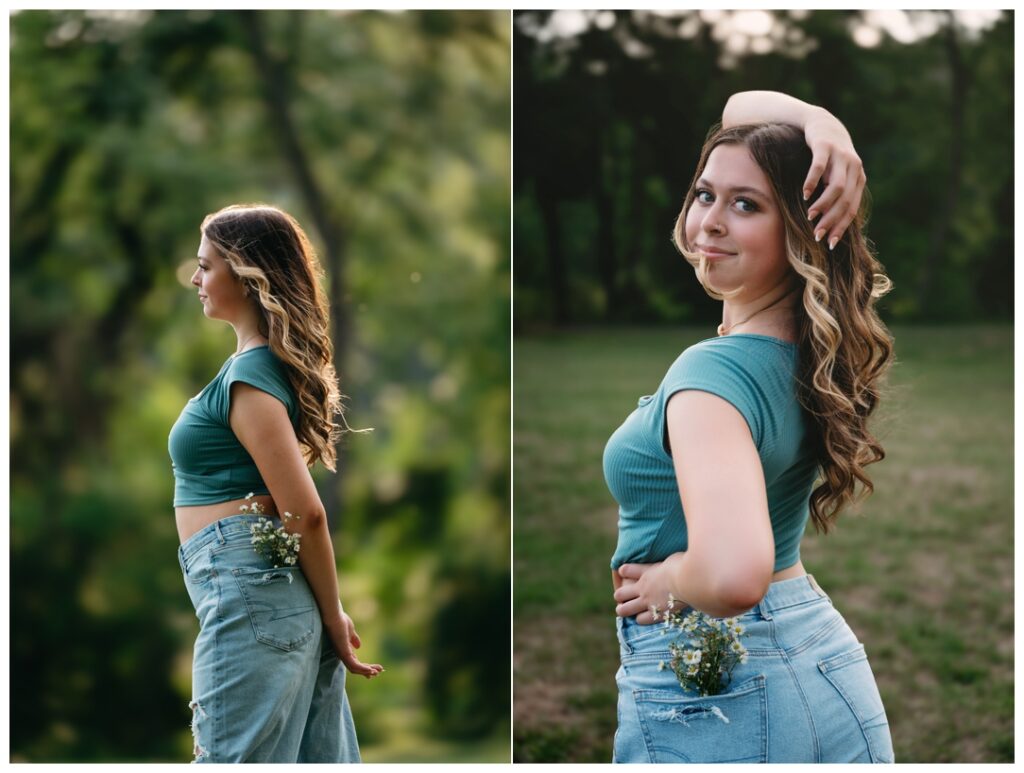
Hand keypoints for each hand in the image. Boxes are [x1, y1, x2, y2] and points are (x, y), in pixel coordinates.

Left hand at [325, 608, 383, 678]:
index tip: (375, 669)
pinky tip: (371, 670)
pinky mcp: (344, 653)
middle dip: (368, 671)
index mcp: (344, 650)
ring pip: (356, 669)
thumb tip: (358, 646)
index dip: (365, 667)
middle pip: (356, 668)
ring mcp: (342, 654)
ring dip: (367, 671)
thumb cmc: (340, 621)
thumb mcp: (350, 631)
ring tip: (377, 671)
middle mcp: (342, 655)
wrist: (334, 615)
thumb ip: (354, 639)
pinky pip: (354, 665)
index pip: (355, 663)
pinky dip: (362, 669)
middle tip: (379, 671)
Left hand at [613, 555, 688, 624]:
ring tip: (628, 610)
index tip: (625, 572)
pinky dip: (641, 618)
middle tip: (625, 597)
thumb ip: (667, 562)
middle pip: (620, 594)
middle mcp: (643, 588)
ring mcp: (647, 602)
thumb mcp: (672, 559)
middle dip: (620, 596)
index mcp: (646, 572)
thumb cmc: (684, 567)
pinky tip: (644, 617)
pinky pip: (641, 619)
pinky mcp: (656, 614)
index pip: (625, 571)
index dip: (624, 571)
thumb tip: (673, 559)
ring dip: (625, 610)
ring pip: (624, 610)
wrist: (689, 581)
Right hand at [802, 108, 866, 250]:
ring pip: (836, 187)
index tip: (829, 244)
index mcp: (858, 178)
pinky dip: (812, 183)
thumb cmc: (828, 156)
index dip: (841, 227)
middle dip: (831, 220)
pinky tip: (805, 194)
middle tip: (817, 235)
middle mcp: (853, 167)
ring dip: (823, 204)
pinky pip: (820, 167)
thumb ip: (838, 195)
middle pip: (845, 200)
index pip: (851, 208)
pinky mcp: (825, 146)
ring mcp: (840, 155)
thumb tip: (830, 225)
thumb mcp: (836, 175)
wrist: (823, 124)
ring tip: (810, 215)